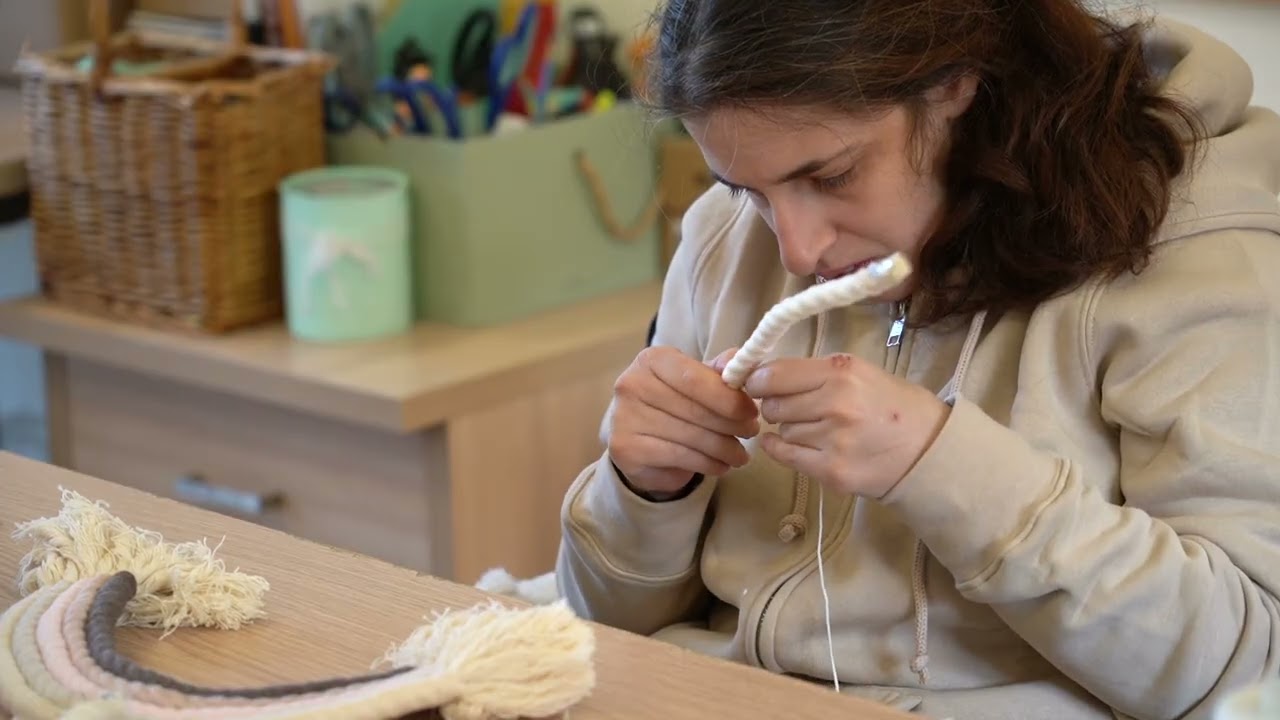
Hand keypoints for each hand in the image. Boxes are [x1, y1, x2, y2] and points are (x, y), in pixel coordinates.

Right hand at [608, 346, 759, 495]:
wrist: (639, 440)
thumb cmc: (674, 403)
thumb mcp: (697, 381)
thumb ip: (719, 372)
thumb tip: (741, 362)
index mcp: (652, 360)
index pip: (695, 378)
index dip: (728, 397)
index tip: (751, 411)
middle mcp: (632, 385)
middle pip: (695, 410)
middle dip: (731, 425)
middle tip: (751, 433)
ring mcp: (625, 418)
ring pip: (691, 437)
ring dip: (724, 449)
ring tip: (740, 454)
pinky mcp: (627, 450)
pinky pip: (680, 457)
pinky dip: (707, 464)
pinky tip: (720, 465)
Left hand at [741, 352, 949, 497]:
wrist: (929, 449)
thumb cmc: (893, 405)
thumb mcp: (860, 373)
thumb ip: (814, 372)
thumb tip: (761, 374)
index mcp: (841, 371)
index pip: (773, 374)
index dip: (757, 379)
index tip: (756, 383)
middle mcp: (835, 403)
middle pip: (772, 404)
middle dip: (775, 404)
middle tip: (794, 407)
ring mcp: (833, 440)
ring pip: (781, 429)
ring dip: (789, 428)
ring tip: (816, 428)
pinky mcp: (831, 471)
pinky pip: (785, 455)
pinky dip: (779, 448)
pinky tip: (785, 443)